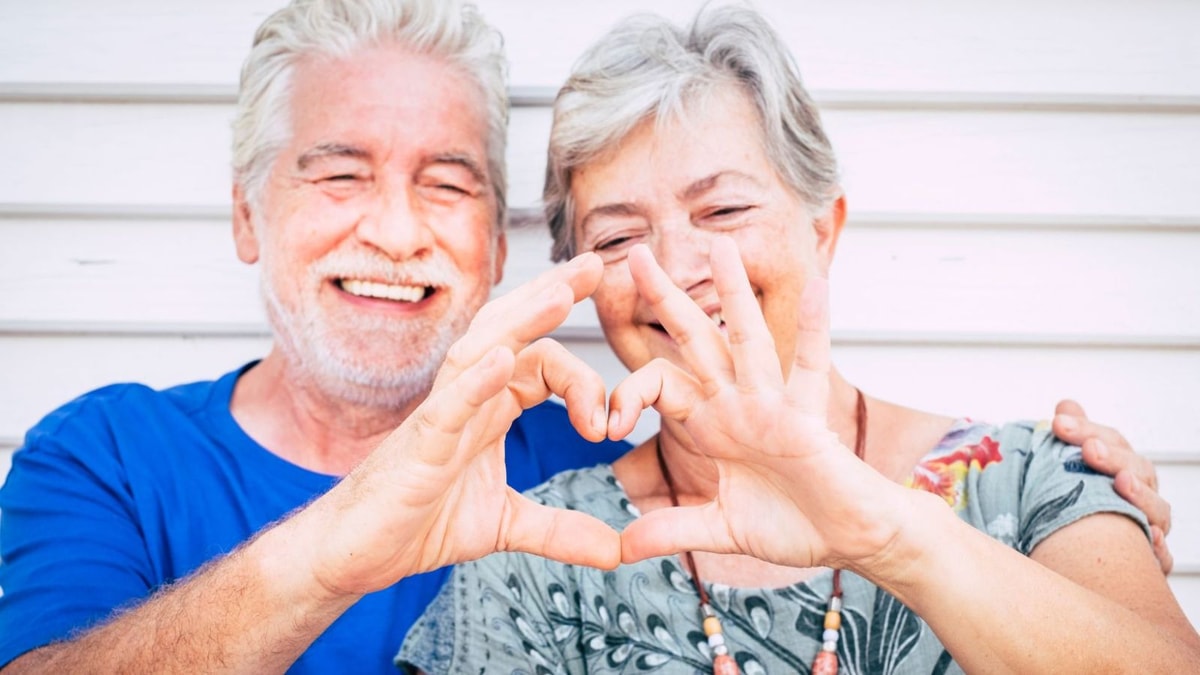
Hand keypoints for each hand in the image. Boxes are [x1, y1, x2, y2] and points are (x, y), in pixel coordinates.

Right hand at [304, 253, 621, 596]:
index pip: (542, 364)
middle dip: (554, 294)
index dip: (584, 381)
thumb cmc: (416, 524)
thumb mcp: (506, 525)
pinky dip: (477, 380)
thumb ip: (562, 530)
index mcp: (490, 409)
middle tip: (597, 263)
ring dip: (523, 321)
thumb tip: (617, 550)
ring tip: (561, 293)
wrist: (355, 555)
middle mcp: (467, 399)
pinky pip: (449, 403)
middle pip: (513, 331)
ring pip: (482, 350)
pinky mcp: (419, 444)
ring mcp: (441, 416)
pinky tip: (503, 358)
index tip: (609, 426)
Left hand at [611, 239, 907, 572]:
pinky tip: (818, 287)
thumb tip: (622, 548)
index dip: (629, 396)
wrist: (850, 540)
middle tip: (634, 253)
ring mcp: (772, 405)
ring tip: (719, 245)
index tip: (606, 427)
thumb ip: (674, 529)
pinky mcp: (806, 419)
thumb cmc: (795, 525)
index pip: (660, 385)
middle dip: (665, 297)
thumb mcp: (720, 528)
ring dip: (733, 293)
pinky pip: (810, 368)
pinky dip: (815, 329)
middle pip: (694, 339)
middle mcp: (738, 403)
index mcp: (713, 423)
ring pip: (747, 339)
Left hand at [1052, 400, 1172, 573]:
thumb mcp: (1068, 470)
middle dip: (1113, 457)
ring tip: (1122, 483)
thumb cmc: (1077, 506)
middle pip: (1137, 469)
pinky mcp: (1151, 562)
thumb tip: (1066, 406)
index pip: (1111, 442)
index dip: (1088, 430)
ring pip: (1156, 509)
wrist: (1078, 558)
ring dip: (1141, 495)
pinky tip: (1150, 539)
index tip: (1058, 423)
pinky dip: (1158, 549)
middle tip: (1088, 450)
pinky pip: (1161, 557)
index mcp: (1121, 469)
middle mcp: (1140, 495)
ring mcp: (1149, 526)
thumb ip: (1072, 437)